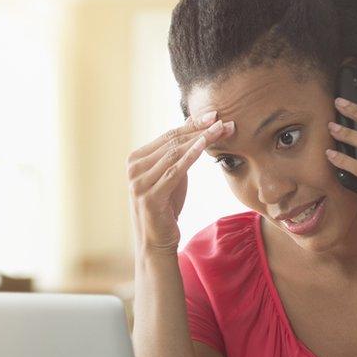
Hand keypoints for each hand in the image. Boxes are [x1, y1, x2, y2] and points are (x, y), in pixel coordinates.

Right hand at [127, 111, 234, 254]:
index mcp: (136, 159)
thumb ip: (179, 152)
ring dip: (200, 140)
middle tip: (222, 120)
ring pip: (174, 154)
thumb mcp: (173, 175)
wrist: (157, 242)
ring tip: (220, 130)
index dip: (192, 124)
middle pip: (172, 142)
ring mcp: (138, 182)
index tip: (214, 115)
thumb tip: (195, 124)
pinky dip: (190, 157)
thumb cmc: (166, 208)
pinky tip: (205, 145)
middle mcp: (133, 168)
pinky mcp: (149, 196)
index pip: (168, 136)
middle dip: (199, 129)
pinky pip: (174, 172)